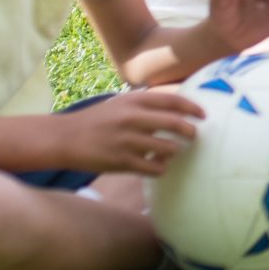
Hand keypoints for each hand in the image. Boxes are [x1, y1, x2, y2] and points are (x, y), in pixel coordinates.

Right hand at [56, 88, 205, 176]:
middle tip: (194, 135)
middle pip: (175, 123)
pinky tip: (159, 166)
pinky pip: (154, 168)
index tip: (203, 115)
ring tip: (172, 151)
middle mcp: (132, 119)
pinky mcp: (122, 162)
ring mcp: (127, 141)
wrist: (64, 138)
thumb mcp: (120, 104)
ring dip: (175, 151)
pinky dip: (161, 168)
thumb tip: (178, 106)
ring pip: (168, 148)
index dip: (192, 107)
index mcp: (133, 101)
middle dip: (190, 131)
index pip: (172, 101)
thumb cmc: (97, 121)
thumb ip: (146, 105)